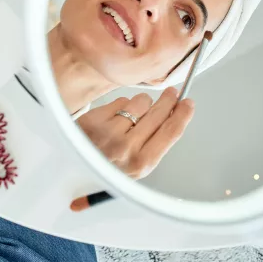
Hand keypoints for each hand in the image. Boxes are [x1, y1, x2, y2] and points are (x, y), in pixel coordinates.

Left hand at [77, 88, 194, 178]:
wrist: (74, 168)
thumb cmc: (108, 166)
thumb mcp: (135, 166)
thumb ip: (154, 144)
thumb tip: (173, 114)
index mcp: (141, 164)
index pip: (170, 133)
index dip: (182, 115)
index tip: (188, 103)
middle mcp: (126, 149)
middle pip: (158, 113)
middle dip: (168, 100)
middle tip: (172, 93)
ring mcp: (108, 133)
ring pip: (140, 102)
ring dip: (141, 104)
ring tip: (135, 113)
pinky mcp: (93, 120)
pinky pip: (120, 101)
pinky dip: (120, 106)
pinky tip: (114, 117)